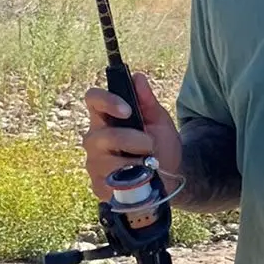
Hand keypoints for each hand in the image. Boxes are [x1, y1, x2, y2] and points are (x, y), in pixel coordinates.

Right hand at [81, 71, 181, 203]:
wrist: (170, 179)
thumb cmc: (161, 148)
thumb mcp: (160, 123)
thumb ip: (148, 102)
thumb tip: (138, 78)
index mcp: (106, 119)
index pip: (93, 99)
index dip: (107, 101)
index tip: (128, 110)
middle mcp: (95, 139)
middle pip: (103, 135)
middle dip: (132, 140)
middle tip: (149, 146)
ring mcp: (94, 163)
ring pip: (108, 161)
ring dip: (136, 162)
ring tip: (148, 165)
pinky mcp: (98, 185)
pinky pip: (112, 181)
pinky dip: (132, 180)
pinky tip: (140, 180)